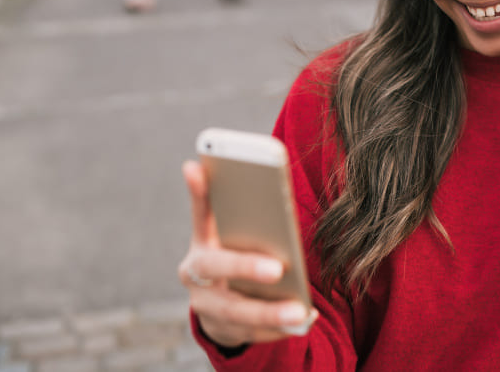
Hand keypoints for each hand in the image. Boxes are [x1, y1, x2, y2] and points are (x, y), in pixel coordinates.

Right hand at [178, 160, 318, 348]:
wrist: (219, 306)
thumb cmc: (235, 254)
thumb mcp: (232, 232)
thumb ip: (239, 210)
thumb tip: (246, 175)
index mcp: (201, 240)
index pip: (200, 213)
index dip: (197, 192)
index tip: (196, 166)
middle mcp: (195, 273)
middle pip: (216, 267)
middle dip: (245, 267)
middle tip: (277, 269)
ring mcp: (205, 305)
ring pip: (235, 311)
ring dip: (268, 312)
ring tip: (299, 310)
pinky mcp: (222, 331)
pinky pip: (252, 333)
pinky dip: (278, 328)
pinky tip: (303, 319)